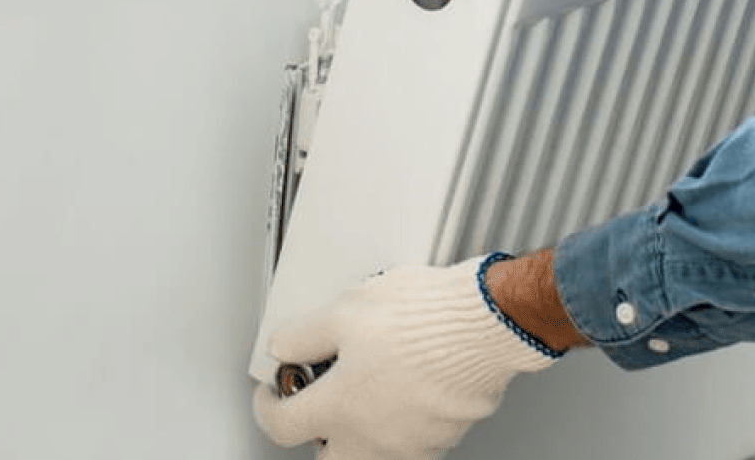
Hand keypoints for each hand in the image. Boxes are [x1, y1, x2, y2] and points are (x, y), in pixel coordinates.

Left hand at [253, 256, 558, 459]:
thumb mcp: (346, 310)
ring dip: (364, 431)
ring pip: (374, 454)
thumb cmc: (424, 318)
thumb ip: (304, 335)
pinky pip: (415, 440)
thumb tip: (283, 346)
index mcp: (339, 408)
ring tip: (370, 391)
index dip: (266, 405)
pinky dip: (404, 422)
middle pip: (328, 459)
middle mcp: (373, 437)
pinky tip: (410, 388)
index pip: (281, 426)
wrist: (487, 323)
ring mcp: (413, 442)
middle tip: (320, 404)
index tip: (271, 392)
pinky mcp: (447, 435)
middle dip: (318, 434)